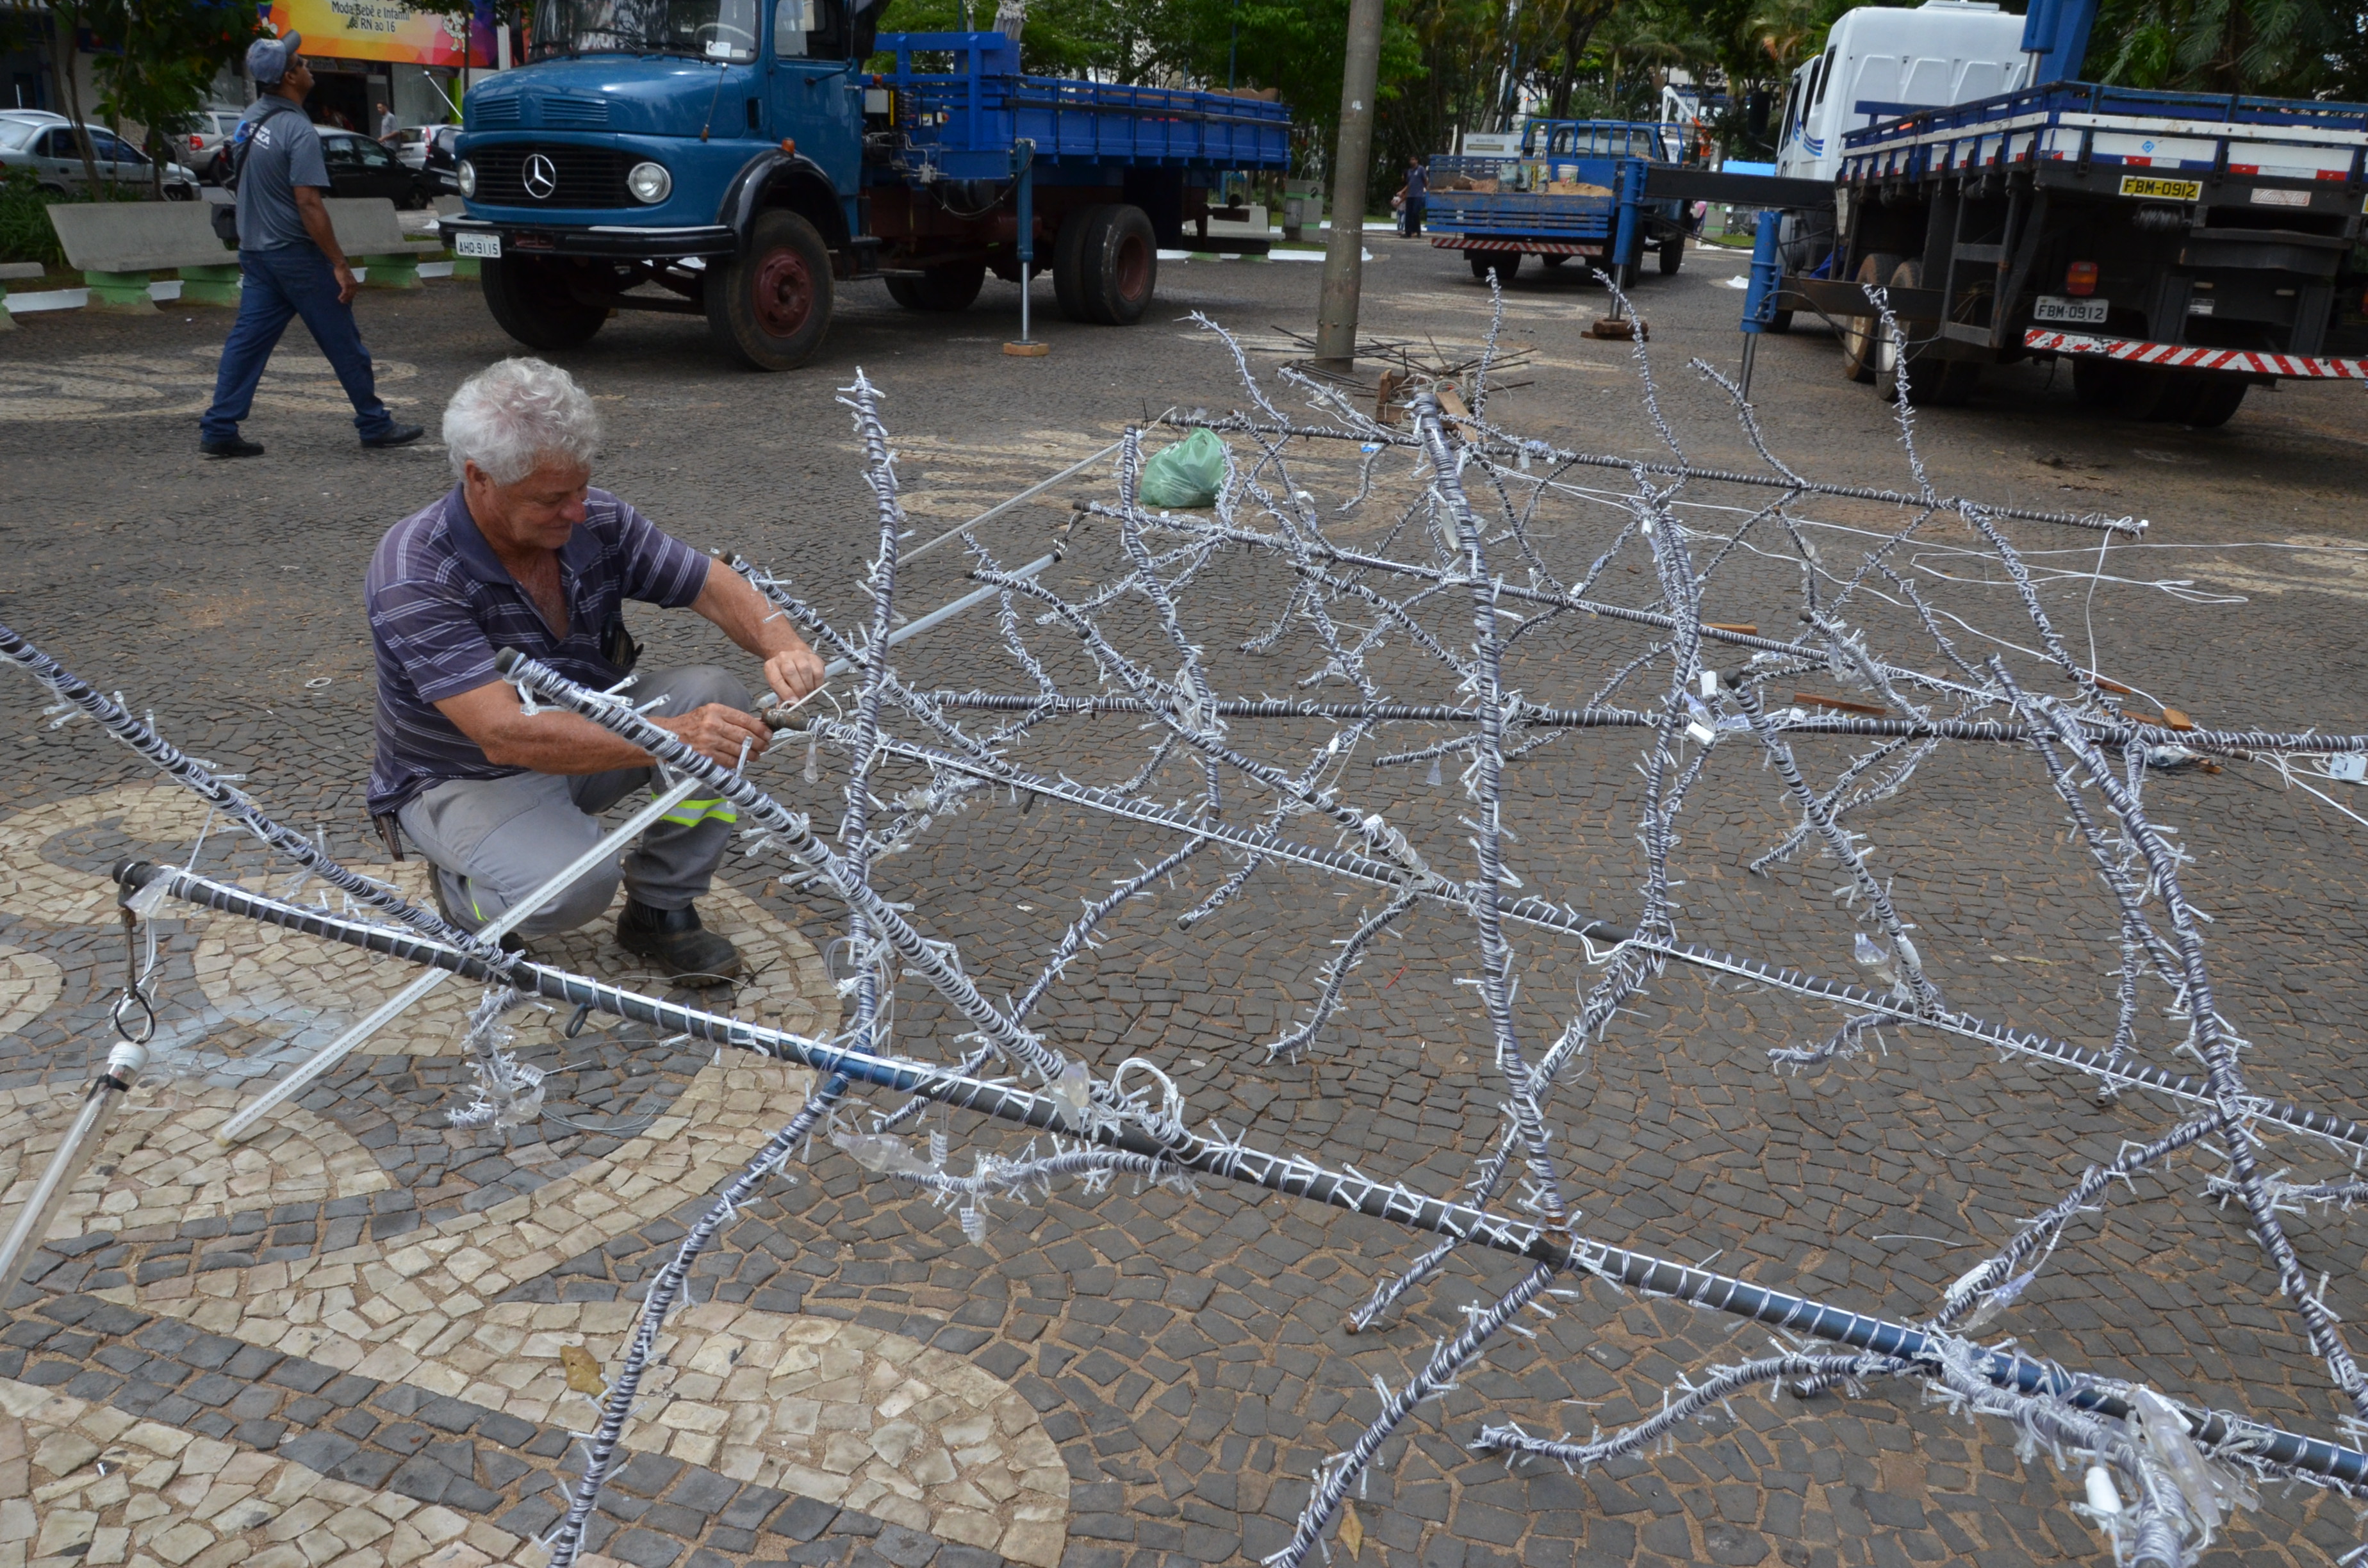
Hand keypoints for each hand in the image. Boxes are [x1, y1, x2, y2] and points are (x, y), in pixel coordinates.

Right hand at [333, 262, 358, 303]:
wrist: (342, 266)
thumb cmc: (343, 271)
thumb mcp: (347, 278)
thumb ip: (347, 282)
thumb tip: (345, 286)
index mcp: (355, 284)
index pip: (353, 293)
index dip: (350, 297)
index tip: (347, 300)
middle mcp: (354, 285)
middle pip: (351, 295)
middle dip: (347, 299)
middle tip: (343, 302)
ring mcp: (350, 285)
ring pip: (348, 295)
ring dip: (344, 299)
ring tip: (341, 301)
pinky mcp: (346, 284)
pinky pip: (345, 292)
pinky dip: (342, 296)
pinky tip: (339, 298)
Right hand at [651, 702, 770, 767]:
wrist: (667, 735)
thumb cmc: (690, 724)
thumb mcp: (708, 712)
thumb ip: (730, 718)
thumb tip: (755, 726)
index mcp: (715, 710)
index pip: (745, 719)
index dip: (760, 728)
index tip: (768, 733)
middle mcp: (712, 724)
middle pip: (745, 736)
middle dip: (759, 743)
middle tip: (765, 746)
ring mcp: (708, 740)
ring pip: (739, 750)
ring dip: (751, 755)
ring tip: (755, 755)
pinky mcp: (705, 755)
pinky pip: (728, 761)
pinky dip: (738, 763)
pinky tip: (741, 762)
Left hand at [763, 646, 825, 703]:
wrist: (794, 659)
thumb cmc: (785, 676)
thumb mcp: (779, 686)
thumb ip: (782, 697)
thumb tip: (785, 709)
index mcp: (771, 666)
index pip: (776, 679)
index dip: (785, 693)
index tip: (794, 702)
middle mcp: (783, 658)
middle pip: (790, 672)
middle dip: (798, 689)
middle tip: (803, 699)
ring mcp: (798, 655)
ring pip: (805, 670)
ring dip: (808, 686)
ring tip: (808, 693)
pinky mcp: (812, 657)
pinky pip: (817, 670)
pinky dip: (818, 682)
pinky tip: (815, 687)